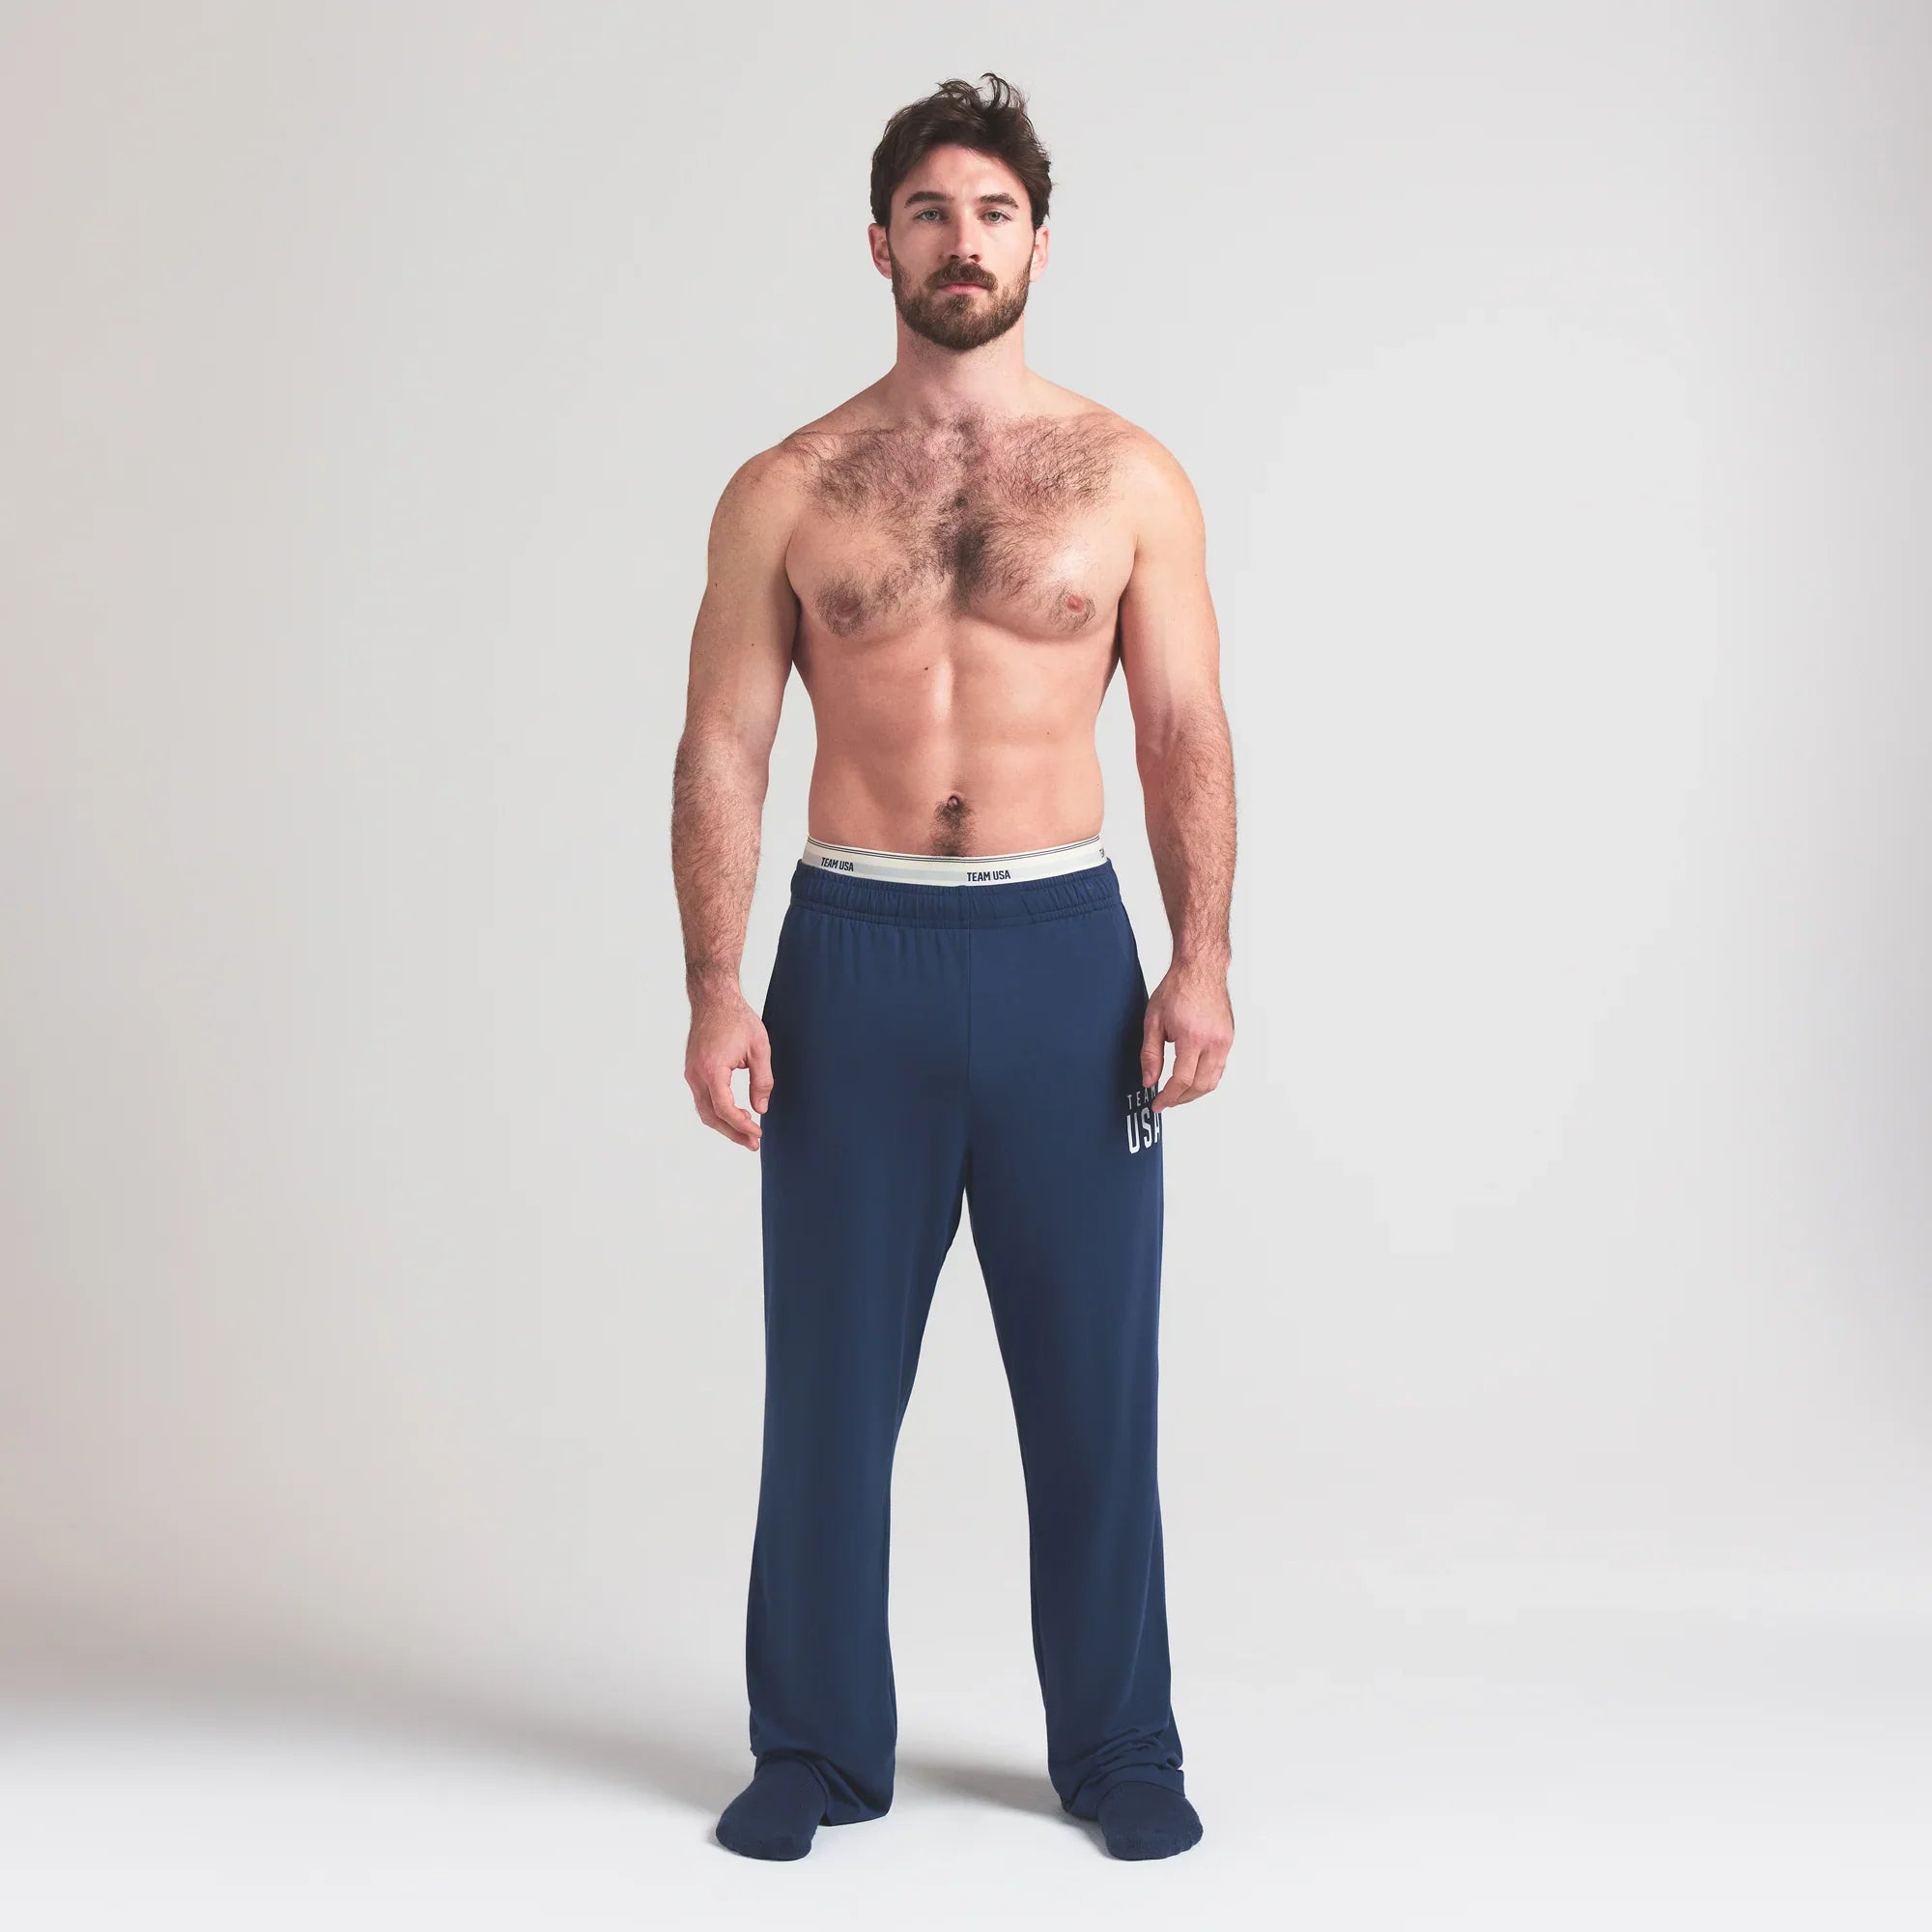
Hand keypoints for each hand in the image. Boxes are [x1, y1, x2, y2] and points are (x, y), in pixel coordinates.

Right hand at [684, 990, 772, 1150]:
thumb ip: (762, 1080)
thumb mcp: (759, 1048)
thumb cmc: (737, 1019)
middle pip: (711, 1116)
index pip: (724, 1108)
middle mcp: (696, 1074)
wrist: (713, 999)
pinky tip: (735, 1115)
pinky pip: (703, 1099)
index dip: (741, 1125)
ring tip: (747, 1134)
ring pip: (704, 1110)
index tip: (758, 1133)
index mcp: (712, 1069)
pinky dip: (717, 1112)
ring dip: (724, 1125)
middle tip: (753, 1143)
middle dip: (732, 1133)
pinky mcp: (692, 1071)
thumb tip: (761, 1109)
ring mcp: (691, 1073)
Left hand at [1141, 961, 1232, 1111]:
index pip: (1181, 1081)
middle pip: (1200, 1086)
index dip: (1167, 1098)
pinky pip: (1219, 1068)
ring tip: (1176, 1094)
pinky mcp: (1229, 1039)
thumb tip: (1149, 1081)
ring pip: (1213, 1081)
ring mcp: (1225, 1041)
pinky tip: (1191, 1079)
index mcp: (1193, 1037)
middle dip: (1181, 1099)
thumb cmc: (1178, 988)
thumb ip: (1150, 1054)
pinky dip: (1205, 1079)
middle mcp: (1214, 1042)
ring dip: (1194, 1092)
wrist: (1201, 969)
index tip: (1157, 1104)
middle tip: (1165, 1102)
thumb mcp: (1154, 1021)